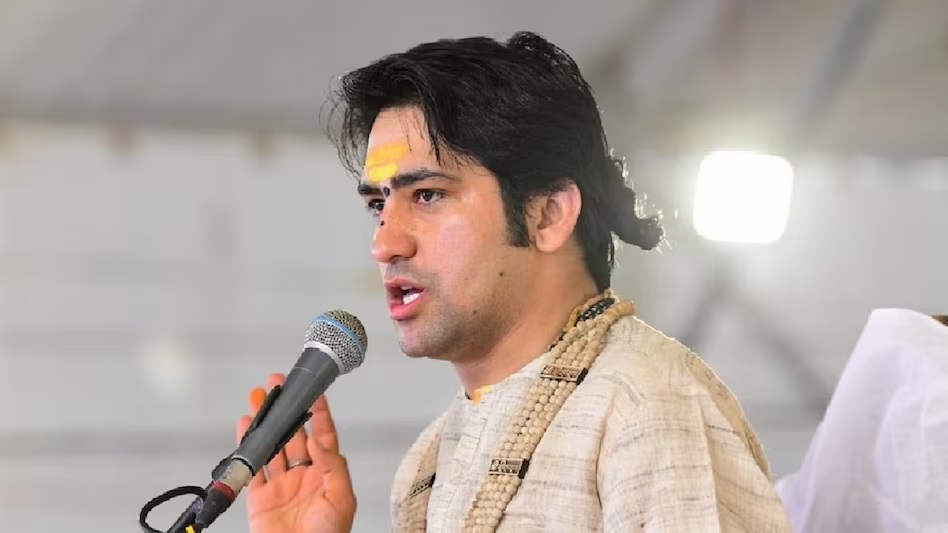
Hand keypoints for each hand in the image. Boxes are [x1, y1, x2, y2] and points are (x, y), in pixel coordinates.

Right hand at [237, 373, 355, 532]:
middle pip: (293, 434)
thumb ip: (332, 466)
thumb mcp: (342, 499)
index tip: (313, 390)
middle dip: (286, 409)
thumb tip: (318, 439)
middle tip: (279, 384)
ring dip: (265, 422)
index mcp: (325, 474)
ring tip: (259, 398)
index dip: (318, 411)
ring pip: (271, 446)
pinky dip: (246, 446)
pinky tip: (244, 427)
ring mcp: (280, 485)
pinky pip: (251, 467)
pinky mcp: (259, 498)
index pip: (323, 435)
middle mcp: (303, 475)